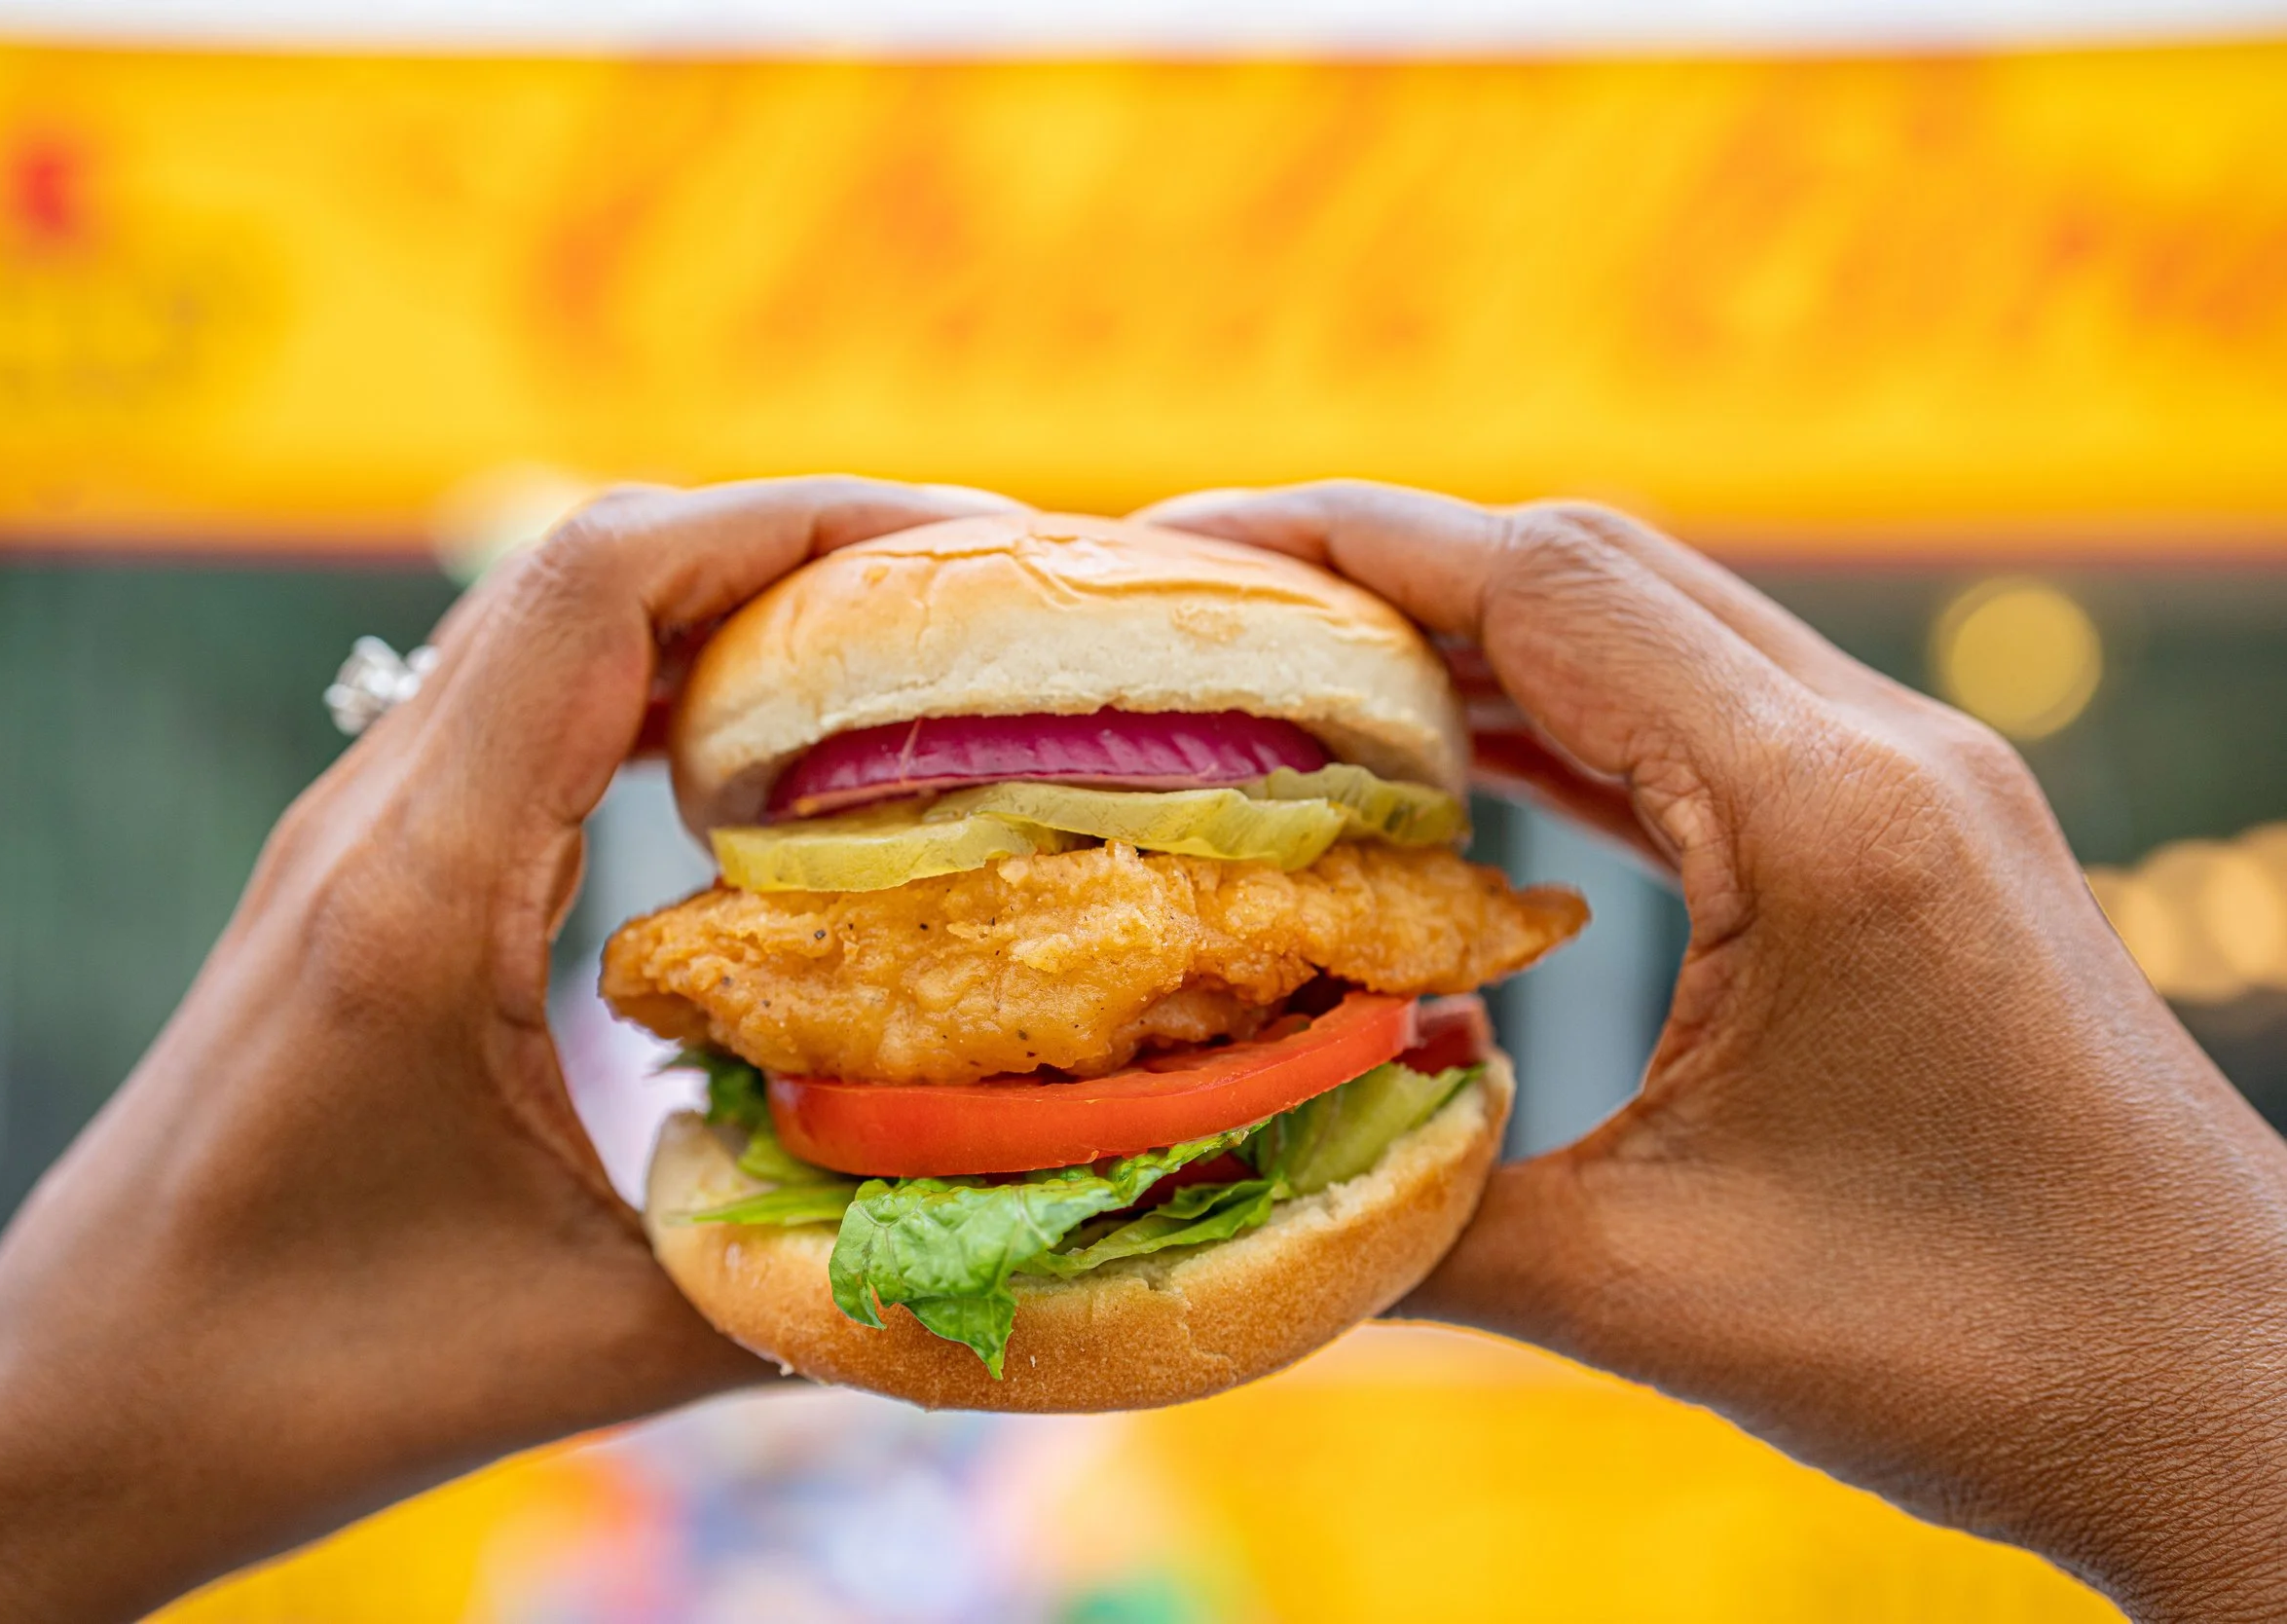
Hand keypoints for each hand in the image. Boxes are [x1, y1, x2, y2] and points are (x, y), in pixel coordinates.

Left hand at [0, 477, 1021, 1623]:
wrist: (93, 1394)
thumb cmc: (305, 1376)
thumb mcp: (586, 1343)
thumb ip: (794, 1274)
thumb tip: (1001, 1208)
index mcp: (421, 883)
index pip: (602, 585)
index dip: (796, 523)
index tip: (965, 550)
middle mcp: (380, 813)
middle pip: (593, 563)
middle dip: (799, 542)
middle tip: (974, 596)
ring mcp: (365, 827)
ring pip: (559, 621)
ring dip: (731, 604)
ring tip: (901, 654)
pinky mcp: (372, 867)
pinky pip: (534, 706)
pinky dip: (668, 685)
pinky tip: (769, 761)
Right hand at [1141, 482, 2286, 1621]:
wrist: (2229, 1394)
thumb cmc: (1985, 1351)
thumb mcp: (1663, 1295)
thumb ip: (1425, 1214)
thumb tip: (1220, 1154)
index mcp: (1824, 815)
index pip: (1544, 587)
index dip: (1336, 545)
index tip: (1167, 552)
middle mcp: (1877, 750)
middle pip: (1589, 564)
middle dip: (1376, 564)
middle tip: (1197, 614)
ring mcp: (1909, 782)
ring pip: (1650, 625)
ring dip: (1470, 634)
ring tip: (1295, 683)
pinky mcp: (1910, 836)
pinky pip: (1701, 719)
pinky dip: (1561, 718)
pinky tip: (1461, 772)